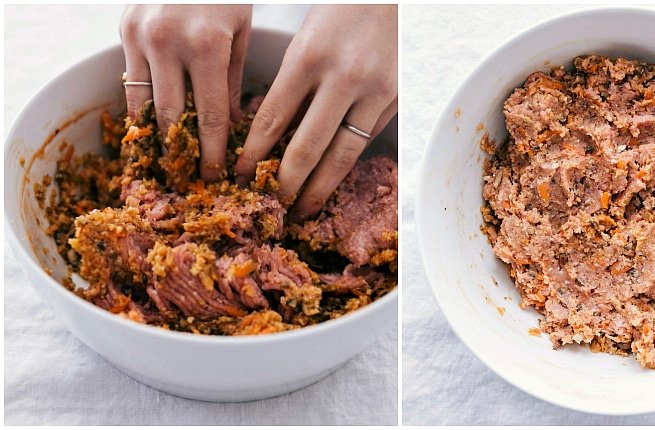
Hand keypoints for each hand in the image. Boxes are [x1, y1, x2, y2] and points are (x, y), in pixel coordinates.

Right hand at [120, 5, 251, 180]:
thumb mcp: (241, 32)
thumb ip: (233, 82)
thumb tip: (234, 129)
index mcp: (206, 45)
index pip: (210, 116)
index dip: (214, 152)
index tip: (216, 175)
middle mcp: (168, 43)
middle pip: (172, 118)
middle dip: (182, 154)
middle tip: (189, 179)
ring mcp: (140, 36)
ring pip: (143, 104)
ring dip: (155, 138)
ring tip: (167, 162)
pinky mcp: (124, 30)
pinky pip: (130, 82)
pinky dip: (141, 108)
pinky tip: (152, 129)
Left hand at [235, 5, 397, 220]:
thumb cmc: (342, 11)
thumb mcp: (306, 38)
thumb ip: (291, 84)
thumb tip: (272, 135)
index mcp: (308, 56)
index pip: (273, 119)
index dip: (254, 153)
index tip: (243, 174)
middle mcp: (343, 77)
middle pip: (307, 147)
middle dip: (286, 182)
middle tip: (273, 203)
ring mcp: (374, 92)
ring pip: (341, 155)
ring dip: (319, 187)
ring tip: (303, 207)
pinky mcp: (395, 101)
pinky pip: (364, 143)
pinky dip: (344, 165)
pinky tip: (331, 179)